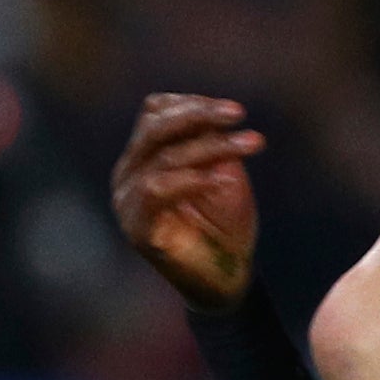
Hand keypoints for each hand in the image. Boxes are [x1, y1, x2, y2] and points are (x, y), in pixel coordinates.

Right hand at [112, 94, 265, 308]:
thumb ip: (212, 143)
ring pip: (163, 157)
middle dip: (199, 115)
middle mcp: (129, 173)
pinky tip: (222, 181)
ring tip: (252, 145)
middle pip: (154, 128)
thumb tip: (212, 116)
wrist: (228, 276)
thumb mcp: (224, 171)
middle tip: (239, 114)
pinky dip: (191, 180)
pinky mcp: (138, 229)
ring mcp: (128, 202)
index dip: (193, 103)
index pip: (155, 112)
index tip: (235, 110)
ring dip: (211, 147)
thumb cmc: (225, 222)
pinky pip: (155, 192)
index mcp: (145, 155)